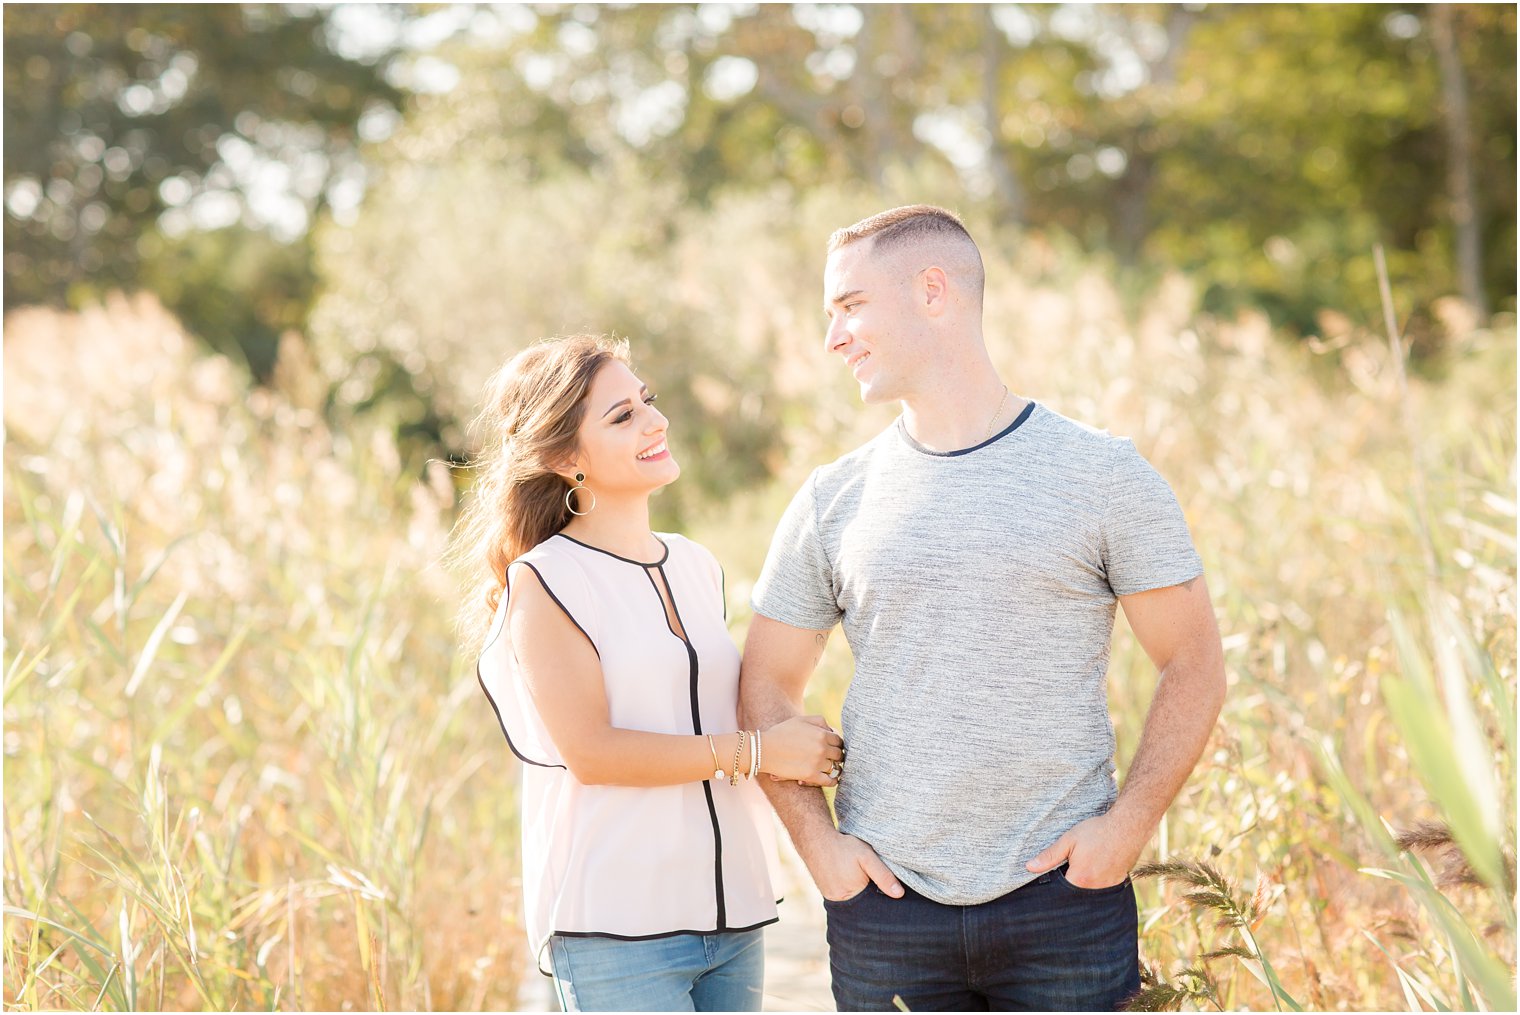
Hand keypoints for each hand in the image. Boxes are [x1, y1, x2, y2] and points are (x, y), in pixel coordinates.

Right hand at [758, 715, 843, 785]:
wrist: (765, 749)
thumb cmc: (781, 733)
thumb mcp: (800, 720)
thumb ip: (819, 721)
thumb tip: (831, 730)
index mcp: (821, 733)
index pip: (839, 741)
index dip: (836, 745)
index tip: (831, 749)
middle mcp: (822, 748)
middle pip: (839, 755)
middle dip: (835, 757)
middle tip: (830, 760)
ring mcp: (817, 762)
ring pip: (835, 767)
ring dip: (831, 768)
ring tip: (826, 769)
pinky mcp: (811, 775)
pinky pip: (830, 781)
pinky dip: (832, 781)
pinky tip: (829, 779)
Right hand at [811, 833, 904, 901]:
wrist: (815, 838)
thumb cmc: (843, 847)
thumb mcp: (867, 857)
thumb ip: (883, 875)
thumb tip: (899, 894)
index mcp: (849, 896)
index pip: (871, 906)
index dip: (881, 900)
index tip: (890, 895)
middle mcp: (838, 901)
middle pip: (862, 905)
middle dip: (871, 898)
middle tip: (874, 882)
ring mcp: (831, 897)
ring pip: (853, 900)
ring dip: (861, 893)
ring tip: (863, 880)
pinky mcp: (826, 892)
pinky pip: (844, 895)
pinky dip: (851, 890)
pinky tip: (852, 878)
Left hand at [1025, 813, 1146, 888]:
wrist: (1128, 827)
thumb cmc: (1097, 832)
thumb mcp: (1069, 840)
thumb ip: (1049, 856)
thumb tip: (1029, 867)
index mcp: (1080, 879)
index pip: (1060, 893)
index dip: (1053, 887)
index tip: (1051, 878)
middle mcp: (1095, 889)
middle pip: (1075, 895)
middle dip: (1068, 887)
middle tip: (1069, 869)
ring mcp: (1108, 887)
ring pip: (1089, 893)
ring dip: (1082, 885)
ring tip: (1083, 867)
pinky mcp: (1118, 883)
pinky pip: (1102, 889)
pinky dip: (1096, 882)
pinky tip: (1095, 869)